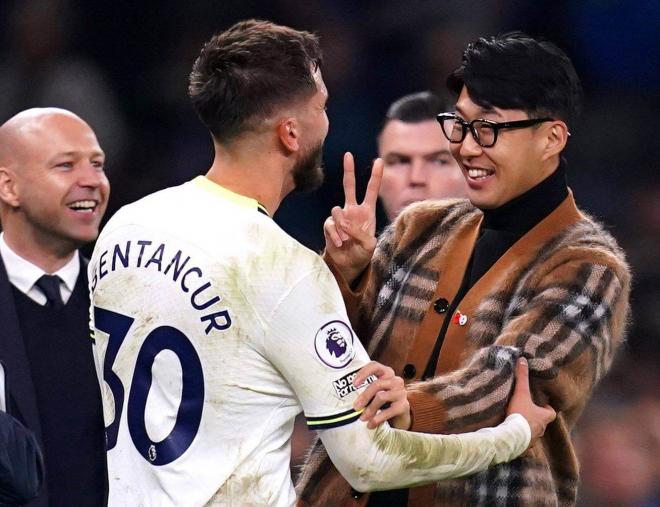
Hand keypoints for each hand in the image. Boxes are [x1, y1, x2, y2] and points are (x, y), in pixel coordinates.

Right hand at [323, 153, 382, 283]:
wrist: (347, 265)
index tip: (379, 160)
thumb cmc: (362, 254)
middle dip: (348, 170)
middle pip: (349, 186)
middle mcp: (353, 210)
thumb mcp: (369, 245)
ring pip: (337, 210)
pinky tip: (340, 243)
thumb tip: (344, 223)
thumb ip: (359, 232)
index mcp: (367, 212)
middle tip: (348, 155)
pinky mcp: (329, 225)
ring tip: (346, 240)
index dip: (375, 175)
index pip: (372, 190)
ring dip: (342, 226)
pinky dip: (335, 235)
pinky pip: (330, 225)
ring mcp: (340, 217)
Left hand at [352, 361, 410, 429]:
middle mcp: (395, 380)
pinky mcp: (403, 405)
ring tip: (362, 418)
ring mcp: (401, 392)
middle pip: (377, 384)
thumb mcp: (375, 393)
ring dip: (369, 409)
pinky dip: (377, 419)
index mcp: (387, 373)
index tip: (354, 383)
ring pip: (381, 397)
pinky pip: (388, 411)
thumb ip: (366, 391)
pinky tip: (371, 424)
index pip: (375, 366)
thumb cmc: (384, 401)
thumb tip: (351, 400)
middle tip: (356, 407)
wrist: (400, 415)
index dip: (363, 373)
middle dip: (364, 396)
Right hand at [506, 357, 555, 444]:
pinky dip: (521, 438)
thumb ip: (522, 377)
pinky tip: (512, 434)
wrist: (511, 436)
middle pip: (542, 423)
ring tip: (518, 423)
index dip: (547, 409)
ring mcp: (533, 440)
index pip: (551, 413)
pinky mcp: (523, 447)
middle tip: (527, 411)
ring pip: (534, 433)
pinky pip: (524, 442)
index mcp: (544, 417)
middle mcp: (541, 429)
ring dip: (528, 428)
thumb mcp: (521, 393)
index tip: (542, 405)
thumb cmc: (520, 414)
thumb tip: (523, 359)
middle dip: (536, 418)